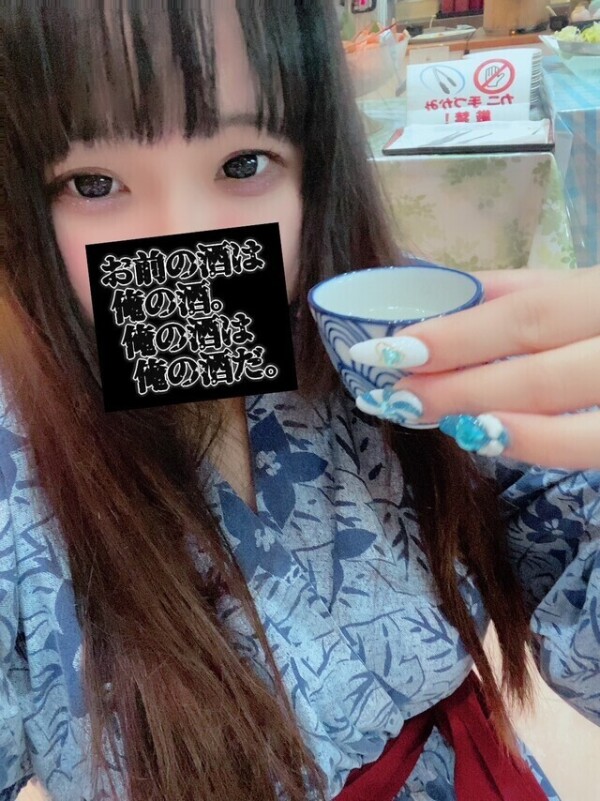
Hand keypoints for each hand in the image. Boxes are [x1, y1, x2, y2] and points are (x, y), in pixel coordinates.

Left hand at [350, 267, 599, 469]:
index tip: (395, 349)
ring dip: (497, 426)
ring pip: (577, 429)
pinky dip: (540, 447)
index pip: (529, 315)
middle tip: (402, 395)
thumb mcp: (583, 284)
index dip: (459, 336)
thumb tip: (442, 294)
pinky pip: (593, 451)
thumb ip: (521, 288)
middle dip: (463, 389)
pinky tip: (492, 437)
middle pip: (543, 375)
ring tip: (439, 420)